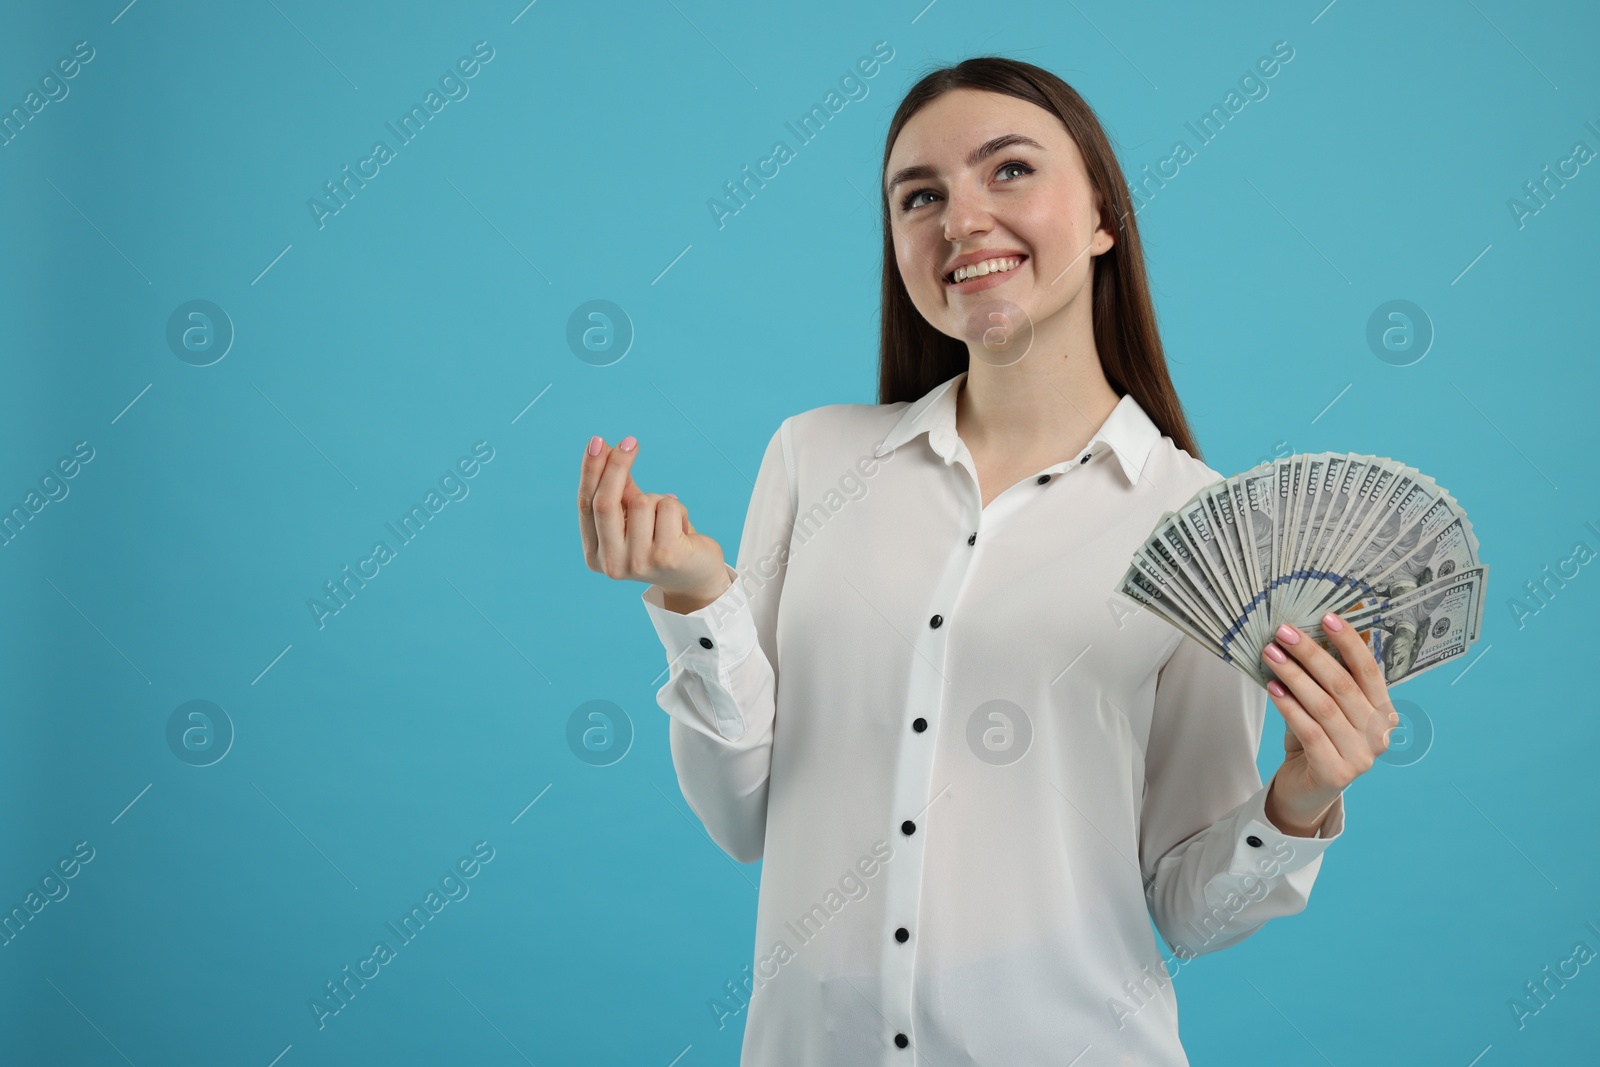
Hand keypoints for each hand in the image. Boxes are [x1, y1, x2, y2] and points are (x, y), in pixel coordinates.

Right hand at [578, 434, 730, 610]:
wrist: (695, 577)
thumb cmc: (661, 543)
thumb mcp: (634, 517)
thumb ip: (619, 490)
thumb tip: (606, 449)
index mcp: (595, 555)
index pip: (586, 505)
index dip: (591, 471)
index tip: (598, 442)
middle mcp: (612, 564)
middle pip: (606, 502)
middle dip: (617, 466)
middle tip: (630, 442)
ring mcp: (639, 562)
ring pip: (643, 502)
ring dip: (660, 500)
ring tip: (668, 520)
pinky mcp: (667, 556)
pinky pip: (669, 507)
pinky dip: (678, 509)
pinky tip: (682, 529)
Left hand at [1259, 612, 1398, 836]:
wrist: (1304, 790)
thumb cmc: (1314, 739)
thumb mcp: (1322, 704)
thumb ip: (1323, 677)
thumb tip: (1304, 631)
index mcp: (1382, 712)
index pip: (1369, 670)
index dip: (1349, 642)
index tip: (1326, 617)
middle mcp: (1379, 734)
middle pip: (1343, 685)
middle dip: (1311, 654)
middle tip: (1283, 632)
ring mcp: (1361, 757)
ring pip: (1325, 706)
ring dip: (1294, 677)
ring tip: (1271, 655)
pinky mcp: (1337, 773)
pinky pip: (1310, 732)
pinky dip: (1290, 708)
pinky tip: (1273, 689)